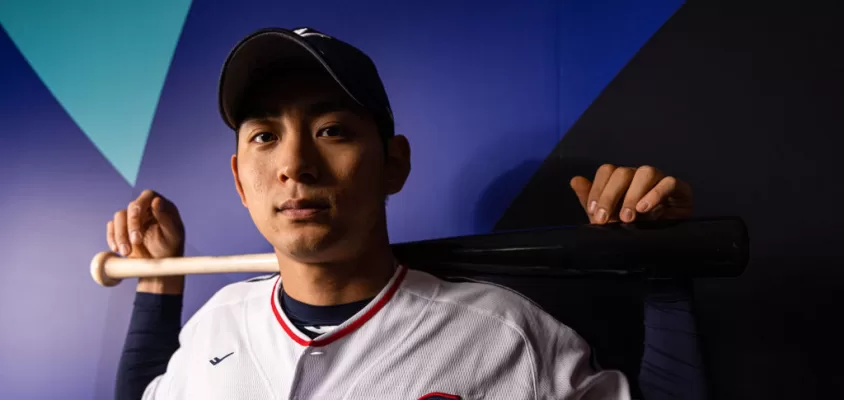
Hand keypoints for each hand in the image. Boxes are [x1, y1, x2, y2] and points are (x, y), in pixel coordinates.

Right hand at [106, 190, 185, 292]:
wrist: (159, 266)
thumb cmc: (171, 249)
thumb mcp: (172, 234)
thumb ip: (165, 217)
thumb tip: (157, 200)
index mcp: (161, 207)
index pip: (148, 195)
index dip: (140, 203)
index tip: (136, 217)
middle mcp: (146, 209)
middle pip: (132, 207)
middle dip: (131, 225)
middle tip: (136, 241)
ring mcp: (133, 219)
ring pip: (119, 217)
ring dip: (121, 234)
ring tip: (126, 252)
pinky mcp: (123, 229)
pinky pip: (112, 227)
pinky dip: (112, 237)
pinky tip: (117, 250)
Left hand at [569, 164, 692, 224]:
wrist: (662, 246)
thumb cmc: (634, 229)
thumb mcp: (608, 219)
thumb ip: (591, 201)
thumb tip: (575, 180)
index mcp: (622, 180)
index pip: (607, 171)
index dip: (598, 189)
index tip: (595, 213)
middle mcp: (639, 176)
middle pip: (622, 172)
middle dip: (611, 196)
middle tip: (607, 220)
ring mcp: (660, 180)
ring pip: (645, 172)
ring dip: (633, 195)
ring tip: (628, 218)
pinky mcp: (680, 189)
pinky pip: (669, 182)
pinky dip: (656, 194)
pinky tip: (646, 209)